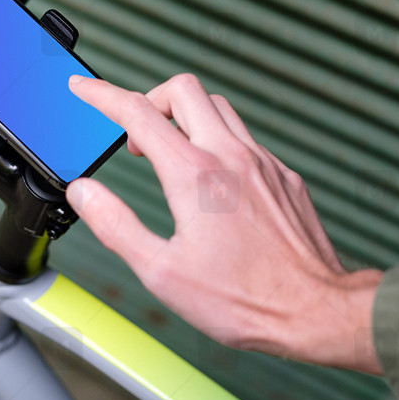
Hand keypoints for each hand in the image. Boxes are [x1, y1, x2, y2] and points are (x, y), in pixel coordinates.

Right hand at [66, 74, 383, 374]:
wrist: (315, 311)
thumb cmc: (243, 300)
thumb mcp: (161, 272)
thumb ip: (115, 225)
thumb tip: (84, 192)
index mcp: (195, 176)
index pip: (139, 113)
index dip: (102, 94)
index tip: (83, 87)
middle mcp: (232, 157)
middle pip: (183, 90)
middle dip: (149, 100)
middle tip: (135, 139)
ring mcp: (264, 163)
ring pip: (218, 108)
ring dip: (185, 118)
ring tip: (170, 156)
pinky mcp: (285, 177)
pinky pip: (246, 138)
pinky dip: (218, 142)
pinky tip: (212, 181)